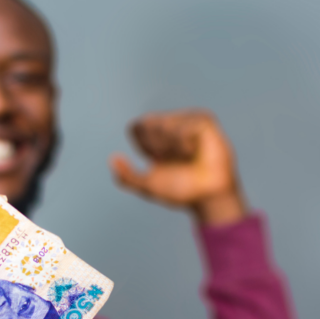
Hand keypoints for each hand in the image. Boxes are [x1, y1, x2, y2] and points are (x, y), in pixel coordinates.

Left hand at [110, 109, 246, 225]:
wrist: (206, 197)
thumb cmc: (181, 191)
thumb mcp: (147, 187)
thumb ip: (126, 177)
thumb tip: (113, 158)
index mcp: (154, 136)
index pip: (136, 127)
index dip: (144, 146)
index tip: (157, 160)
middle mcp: (170, 125)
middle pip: (149, 123)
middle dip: (157, 145)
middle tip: (172, 158)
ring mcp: (188, 120)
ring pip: (165, 123)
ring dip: (172, 146)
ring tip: (186, 156)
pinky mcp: (204, 121)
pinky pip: (185, 125)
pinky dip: (184, 143)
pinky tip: (193, 151)